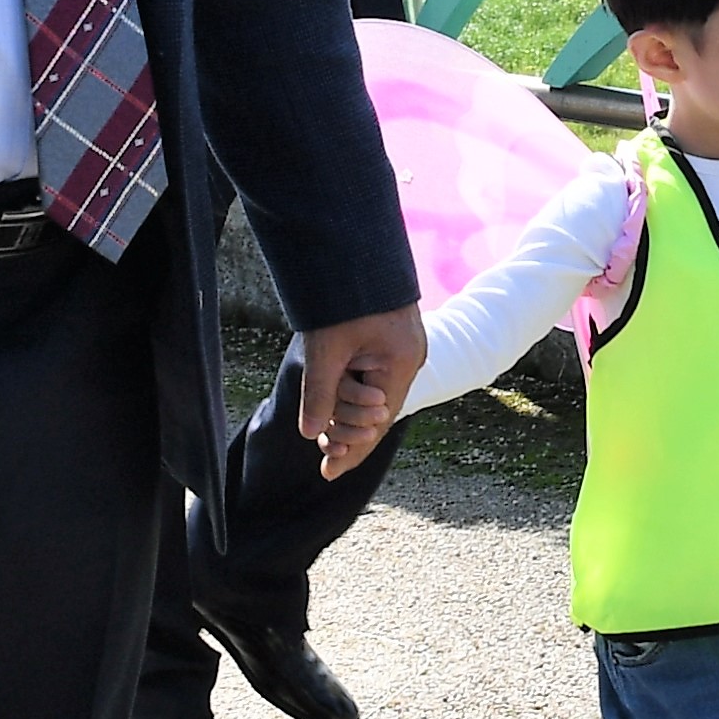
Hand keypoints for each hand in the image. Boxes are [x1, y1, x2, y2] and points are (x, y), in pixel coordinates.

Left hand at [299, 307, 424, 479]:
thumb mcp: (327, 347)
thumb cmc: (343, 293)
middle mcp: (409, 358)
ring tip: (323, 431)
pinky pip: (372, 376)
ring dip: (346, 411)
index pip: (378, 421)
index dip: (353, 450)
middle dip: (347, 431)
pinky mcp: (391, 339)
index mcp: (402, 362)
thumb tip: (309, 434)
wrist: (355, 245)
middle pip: (377, 412)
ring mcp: (401, 349)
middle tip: (322, 452)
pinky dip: (351, 391)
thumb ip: (320, 392)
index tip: (329, 472)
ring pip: (372, 394)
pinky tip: (334, 402)